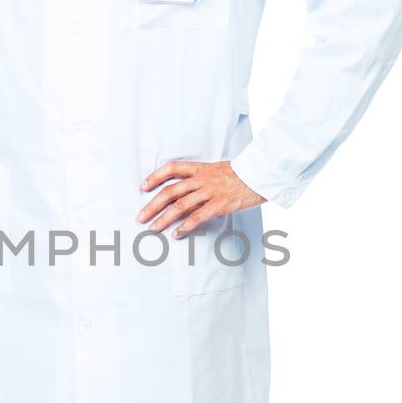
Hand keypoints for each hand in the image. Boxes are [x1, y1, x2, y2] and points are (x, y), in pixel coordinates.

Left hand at [137, 159, 264, 236]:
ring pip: (180, 206)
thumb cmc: (241, 174)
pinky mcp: (219, 204)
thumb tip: (187, 189)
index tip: (143, 187)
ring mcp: (210, 191)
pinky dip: (185, 227)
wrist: (261, 175)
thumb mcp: (218, 168)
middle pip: (170, 191)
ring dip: (163, 218)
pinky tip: (176, 234)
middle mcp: (202, 179)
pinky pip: (198, 217)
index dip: (155, 176)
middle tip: (141, 217)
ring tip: (153, 228)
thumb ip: (201, 177)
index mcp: (200, 168)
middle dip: (152, 205)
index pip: (171, 168)